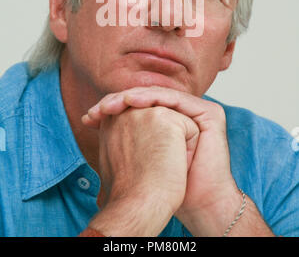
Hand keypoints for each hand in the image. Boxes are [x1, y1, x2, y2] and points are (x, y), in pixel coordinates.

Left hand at [83, 86, 239, 235]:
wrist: (196, 202)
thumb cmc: (168, 185)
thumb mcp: (137, 152)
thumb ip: (121, 131)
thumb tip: (89, 119)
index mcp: (170, 118)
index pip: (139, 105)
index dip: (114, 107)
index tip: (89, 117)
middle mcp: (183, 112)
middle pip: (147, 98)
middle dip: (118, 101)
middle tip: (97, 109)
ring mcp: (197, 111)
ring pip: (159, 95)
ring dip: (131, 97)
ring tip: (110, 104)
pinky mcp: (209, 113)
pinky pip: (176, 99)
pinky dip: (152, 97)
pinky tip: (131, 101)